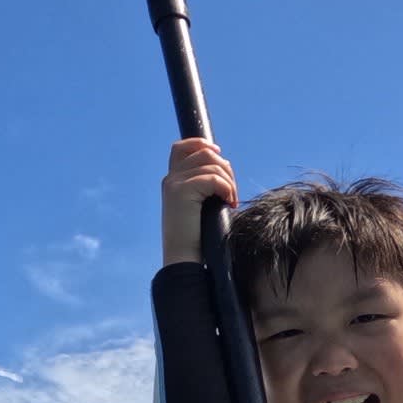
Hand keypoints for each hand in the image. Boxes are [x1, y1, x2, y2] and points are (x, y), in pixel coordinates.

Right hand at [161, 137, 237, 266]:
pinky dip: (227, 188)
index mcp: (171, 181)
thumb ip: (203, 185)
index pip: (182, 147)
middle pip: (204, 153)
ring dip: (229, 181)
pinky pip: (213, 178)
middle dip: (225, 168)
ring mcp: (174, 184)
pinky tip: (230, 203)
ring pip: (212, 164)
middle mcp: (170, 179)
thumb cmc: (195, 238)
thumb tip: (223, 164)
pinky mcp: (181, 191)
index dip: (201, 143)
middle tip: (232, 191)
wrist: (183, 258)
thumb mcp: (198, 206)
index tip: (220, 154)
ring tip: (232, 200)